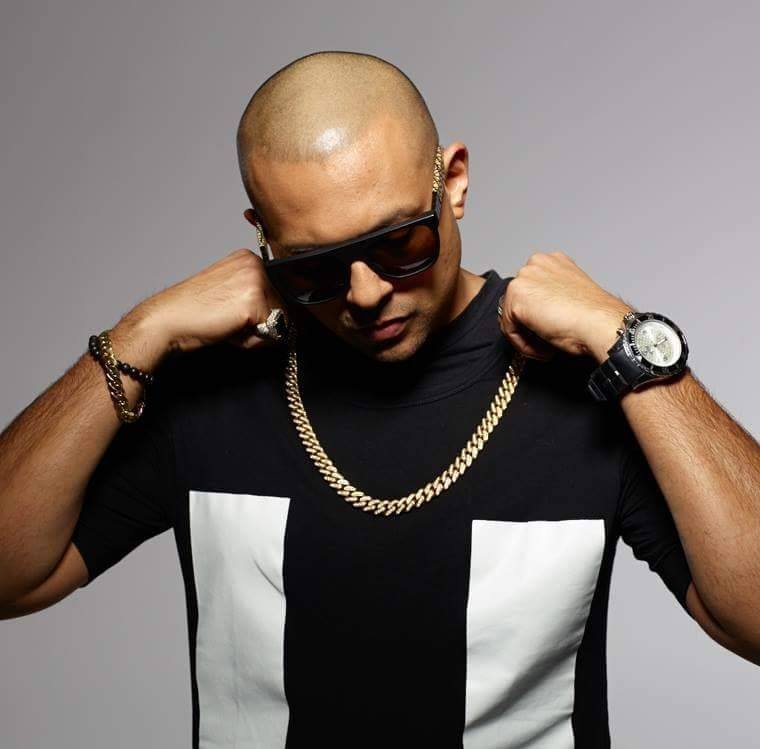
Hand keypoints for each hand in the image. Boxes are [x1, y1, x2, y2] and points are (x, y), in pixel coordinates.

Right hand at [130, 248, 292, 354]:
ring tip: (228, 325)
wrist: (168, 320)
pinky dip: (252, 341)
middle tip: (228, 321)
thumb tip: (292, 317)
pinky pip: (271, 333)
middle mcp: (255, 264)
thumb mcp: (231, 294)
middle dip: (261, 323)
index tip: (238, 314)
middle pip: (283, 307)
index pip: (280, 292)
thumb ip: (259, 297)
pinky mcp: (253, 302)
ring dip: (257, 333)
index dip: (264, 311)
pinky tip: (228, 330)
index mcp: (249, 259)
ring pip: (280, 321)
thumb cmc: (195, 312)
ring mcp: (255, 281)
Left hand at [497, 251, 634, 361]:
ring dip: (526, 336)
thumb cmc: (593, 315)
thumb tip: (539, 310)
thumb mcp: (569, 295)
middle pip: (517, 302)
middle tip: (548, 341)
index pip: (530, 291)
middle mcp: (536, 263)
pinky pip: (509, 330)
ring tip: (547, 346)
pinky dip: (523, 344)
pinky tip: (543, 348)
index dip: (537, 315)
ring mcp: (524, 278)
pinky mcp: (516, 297)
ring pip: (511, 316)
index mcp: (551, 262)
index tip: (549, 329)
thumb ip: (551, 295)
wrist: (600, 323)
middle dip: (529, 325)